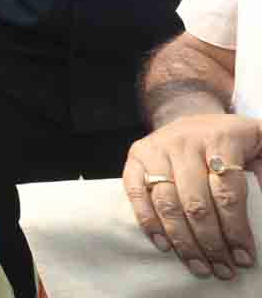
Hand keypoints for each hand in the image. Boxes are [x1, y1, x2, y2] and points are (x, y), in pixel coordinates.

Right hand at [123, 114, 261, 279]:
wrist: (192, 117)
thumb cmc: (231, 142)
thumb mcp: (258, 146)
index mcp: (221, 137)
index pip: (227, 192)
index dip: (236, 230)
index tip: (245, 258)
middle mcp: (184, 141)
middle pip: (195, 202)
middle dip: (210, 243)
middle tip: (223, 270)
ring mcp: (156, 148)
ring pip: (166, 202)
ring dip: (182, 241)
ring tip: (199, 267)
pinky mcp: (136, 156)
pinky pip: (136, 193)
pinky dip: (148, 222)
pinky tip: (165, 246)